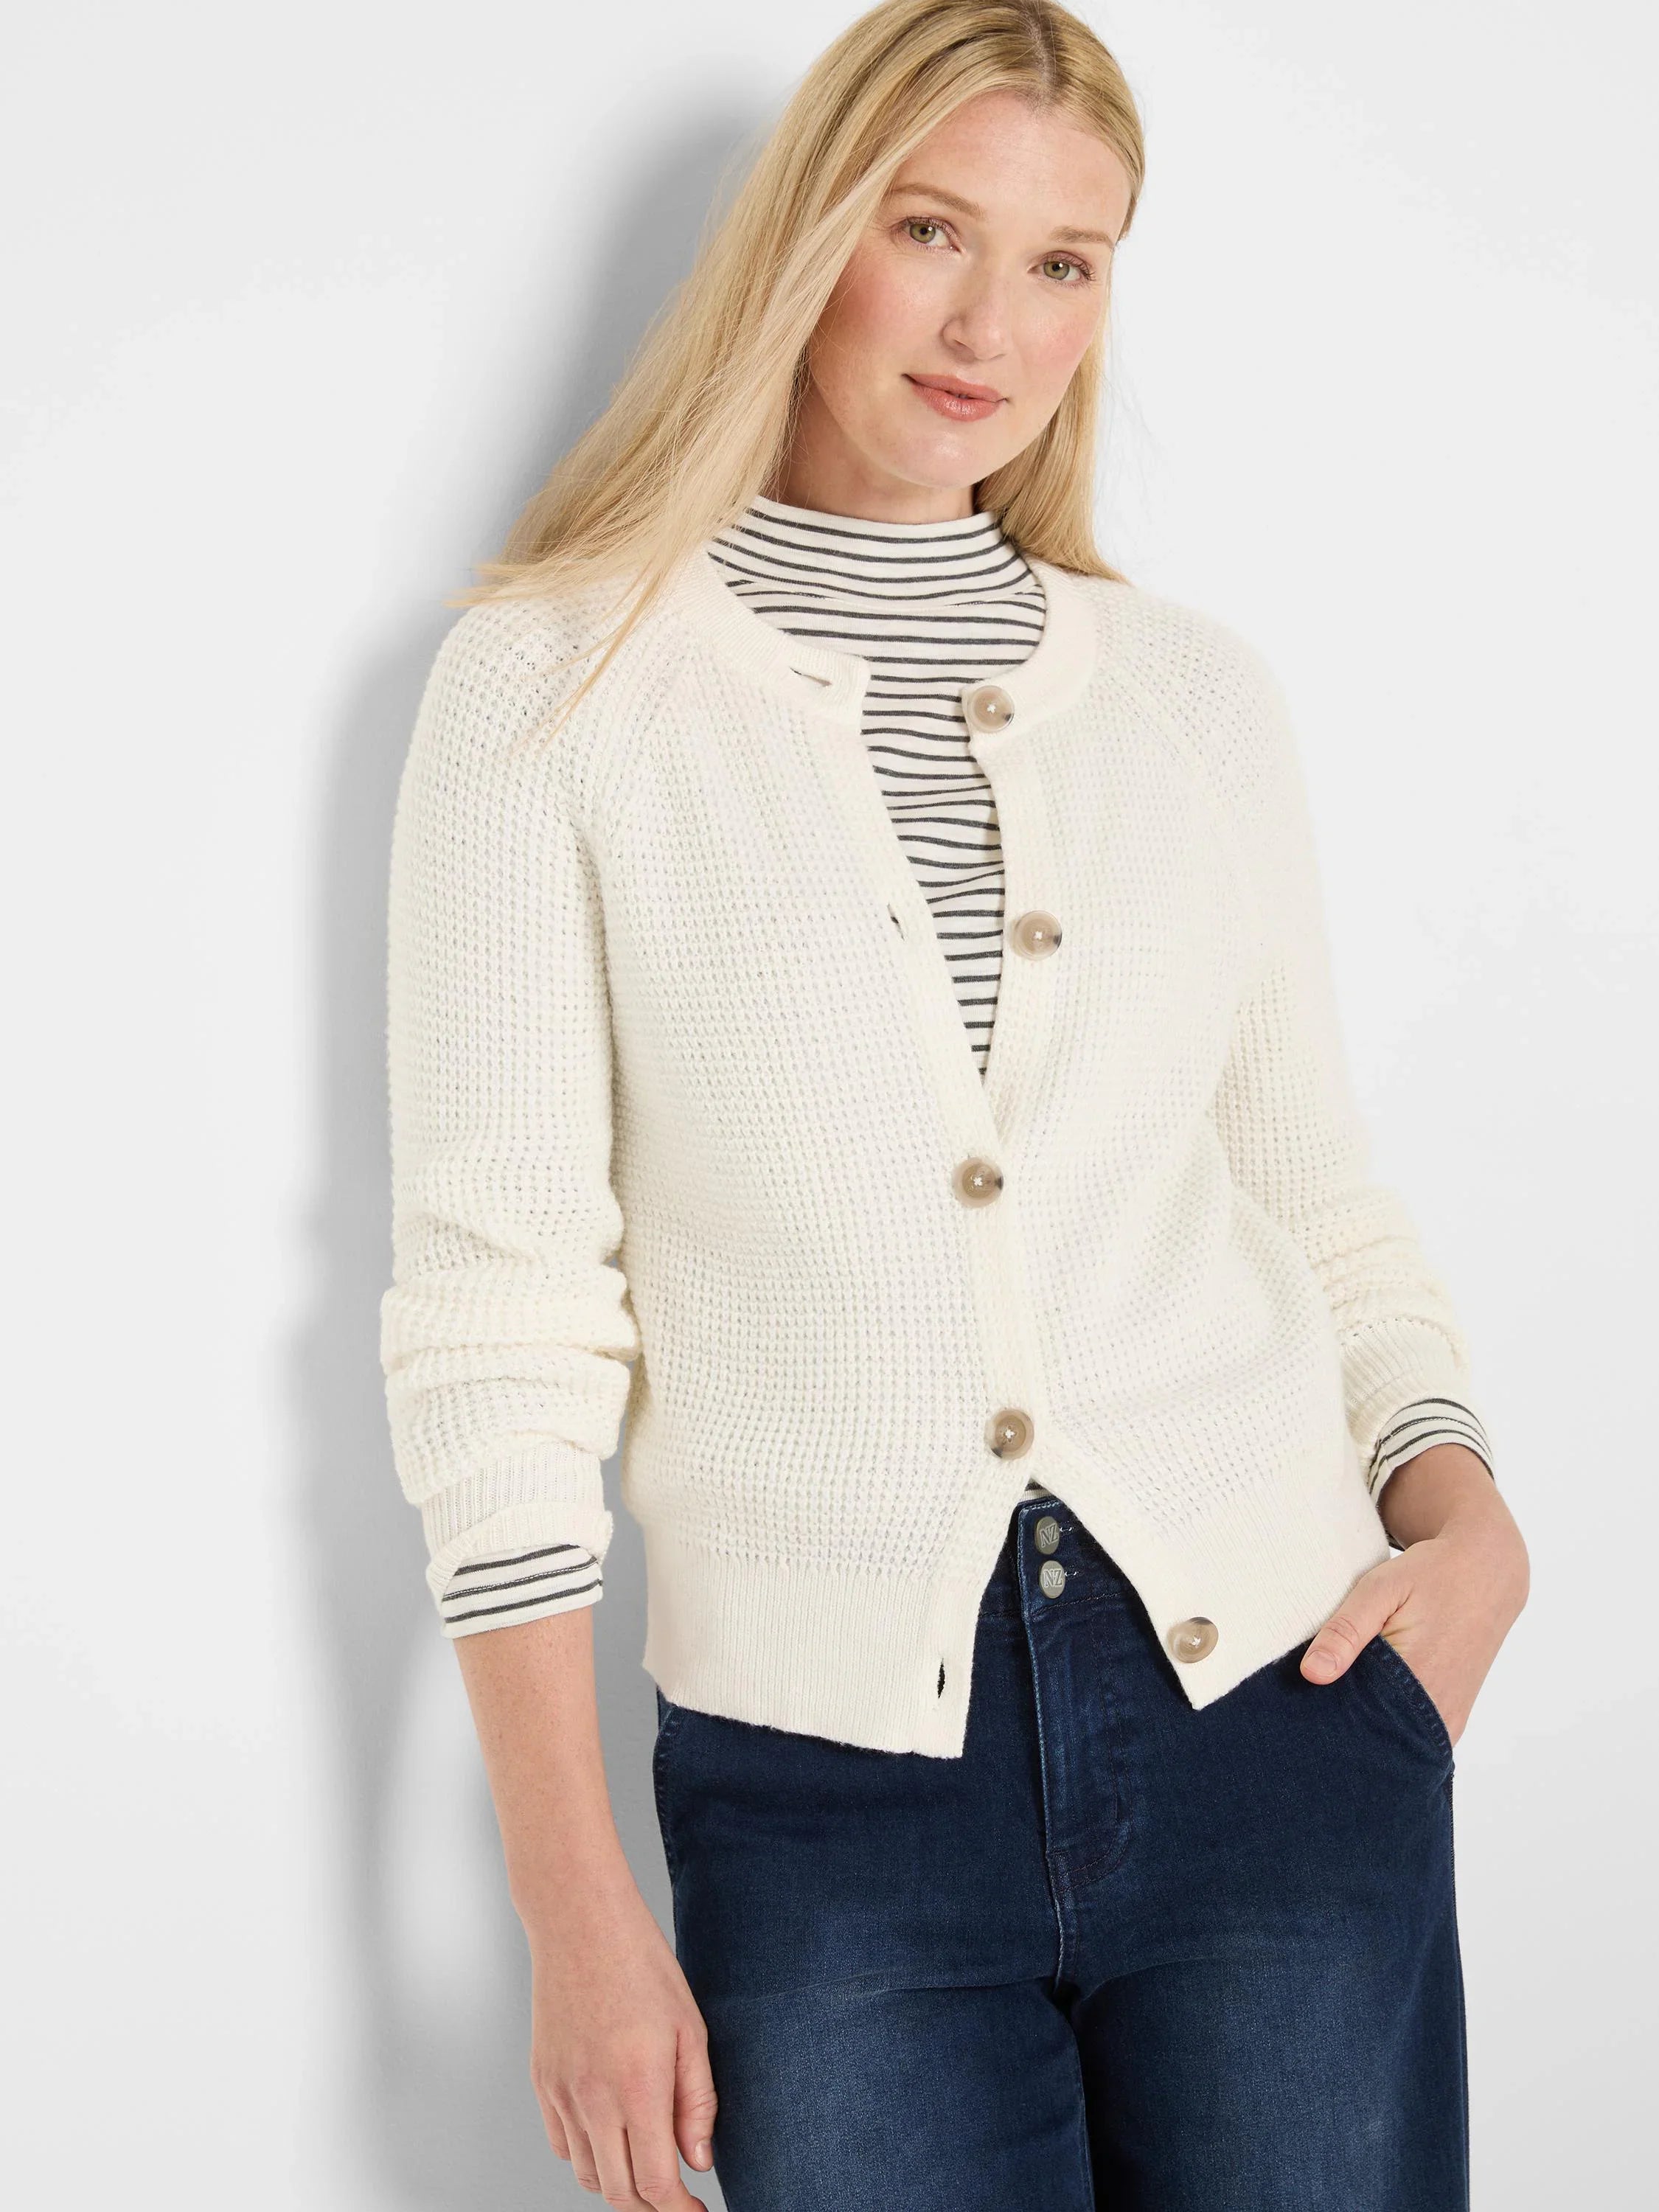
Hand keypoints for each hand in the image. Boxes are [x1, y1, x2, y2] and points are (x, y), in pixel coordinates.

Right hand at [527, 1859, 716, 2207]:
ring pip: (588, 2175)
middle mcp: (593, 2099)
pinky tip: (611, 2131)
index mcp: (637, 2087)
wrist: (581, 1924)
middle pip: (619, 2192)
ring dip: (620, 2181)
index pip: (656, 2184)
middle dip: (652, 2202)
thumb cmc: (642, 1966)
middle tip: (677, 2191)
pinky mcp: (542, 2082)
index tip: (697, 2211)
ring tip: (646, 2156)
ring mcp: (561, 2093)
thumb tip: (698, 2162)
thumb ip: (697, 2102)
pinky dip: (588, 2155)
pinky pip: (562, 2146)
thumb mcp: (690, 2030)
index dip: (680, 2210)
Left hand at [1300, 1443, 1528, 1744]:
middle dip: (1339, 1728)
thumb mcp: (1381, 1589)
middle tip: (1304, 1708)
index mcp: (1420, 1683)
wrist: (1487, 1572)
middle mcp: (1438, 1714)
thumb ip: (1346, 1631)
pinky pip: (1411, 1734)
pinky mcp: (1451, 1719)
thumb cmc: (1430, 1575)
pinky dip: (1385, 1723)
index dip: (1322, 1719)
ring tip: (1332, 1702)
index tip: (1293, 1711)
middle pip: (1374, 1740)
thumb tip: (1311, 1675)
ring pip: (1393, 1740)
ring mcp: (1448, 1722)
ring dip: (1363, 1726)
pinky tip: (1362, 1703)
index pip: (1357, 1725)